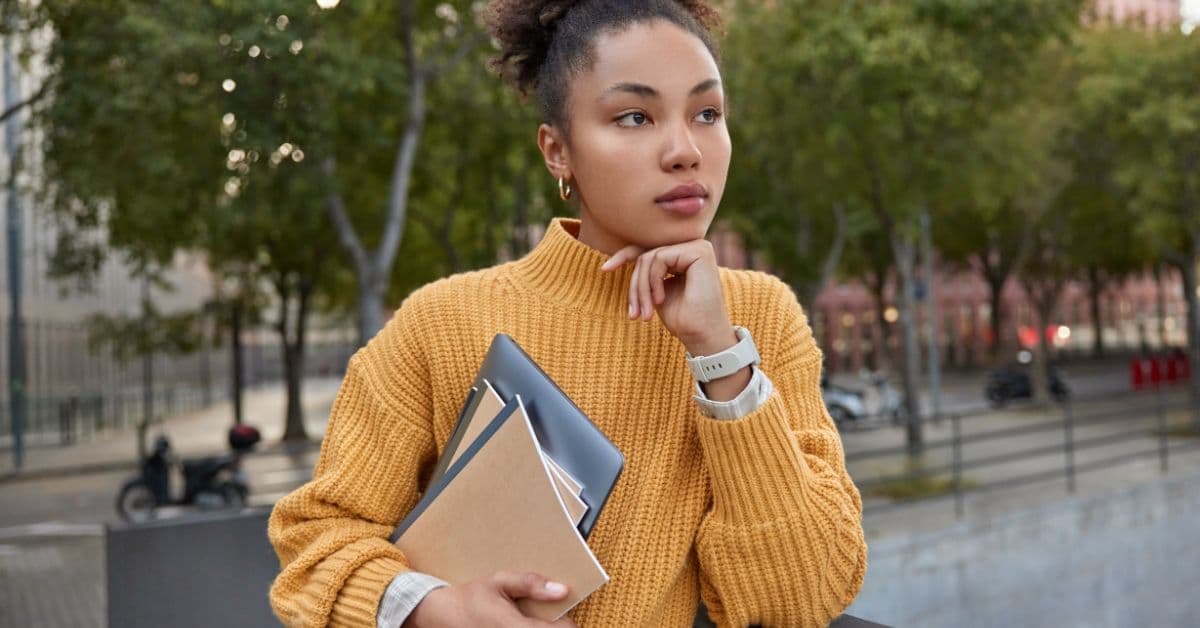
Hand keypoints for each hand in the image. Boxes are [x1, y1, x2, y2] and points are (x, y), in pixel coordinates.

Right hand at [403, 571, 577, 627]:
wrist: (440, 616)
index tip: (561, 613)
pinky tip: (517, 624)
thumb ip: (530, 584)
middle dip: (553, 626)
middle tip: (546, 616)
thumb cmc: (470, 599)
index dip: (566, 623)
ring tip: (526, 620)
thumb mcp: (499, 582)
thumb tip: (561, 589)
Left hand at [601, 239, 734, 355]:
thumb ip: (648, 273)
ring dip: (641, 289)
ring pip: (649, 257)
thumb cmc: (683, 319)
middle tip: (634, 314)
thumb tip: (624, 257)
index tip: (604, 270)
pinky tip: (659, 300)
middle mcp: (692, 247)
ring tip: (645, 313)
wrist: (702, 336)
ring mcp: (697, 246)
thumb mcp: (656, 291)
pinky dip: (653, 281)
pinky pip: (659, 258)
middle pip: (646, 254)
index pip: (648, 250)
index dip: (623, 256)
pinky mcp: (699, 251)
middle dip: (635, 285)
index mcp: (684, 255)